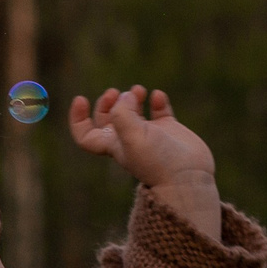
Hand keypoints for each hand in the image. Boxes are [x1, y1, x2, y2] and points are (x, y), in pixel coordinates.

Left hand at [68, 85, 215, 189]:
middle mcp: (128, 140)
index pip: (86, 135)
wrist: (188, 176)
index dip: (78, 118)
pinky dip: (157, 99)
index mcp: (113, 146)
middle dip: (108, 102)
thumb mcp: (132, 138)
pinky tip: (158, 96)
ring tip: (139, 91)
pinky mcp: (169, 129)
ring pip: (134, 111)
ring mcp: (150, 134)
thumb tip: (126, 95)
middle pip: (108, 119)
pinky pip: (159, 110)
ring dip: (132, 97)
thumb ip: (123, 114)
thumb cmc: (157, 163)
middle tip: (116, 93)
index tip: (81, 99)